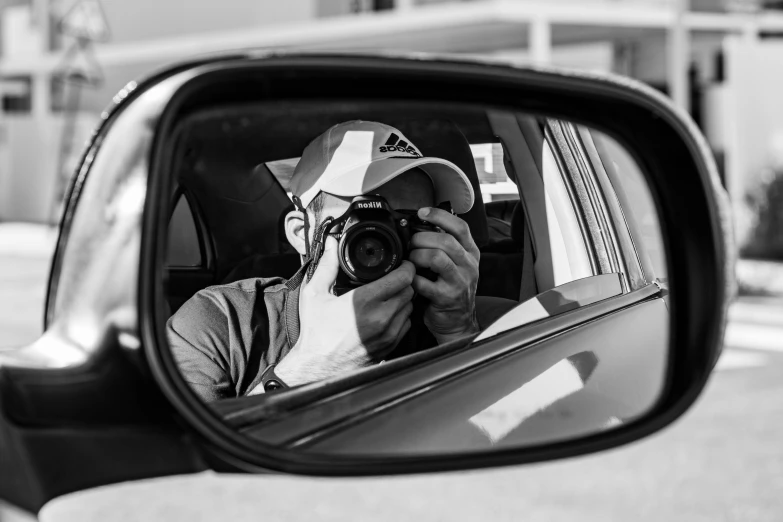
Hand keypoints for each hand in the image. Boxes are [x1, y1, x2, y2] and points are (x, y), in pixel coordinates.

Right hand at [274, 236, 414, 387]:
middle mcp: (382, 318)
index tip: (401, 264)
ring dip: (403, 299)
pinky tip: (386, 313)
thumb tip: (331, 244)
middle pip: (410, 290)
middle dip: (404, 281)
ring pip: (410, 307)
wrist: (318, 367)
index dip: (405, 267)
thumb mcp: (314, 294)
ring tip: (389, 295)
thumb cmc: (316, 332)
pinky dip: (401, 316)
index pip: (403, 277)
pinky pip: (406, 324)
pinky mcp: (390, 346)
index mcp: (365, 301)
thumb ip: (326, 266)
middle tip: (393, 278)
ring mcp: (389, 334)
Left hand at [408, 207, 479, 343]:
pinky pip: (423, 282)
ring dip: (417, 256)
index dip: (440, 216)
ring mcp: (459, 282)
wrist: (458, 322)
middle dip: (421, 238)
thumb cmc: (452, 289)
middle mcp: (468, 265)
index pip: (460, 226)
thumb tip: (421, 225)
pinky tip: (410, 279)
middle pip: (445, 240)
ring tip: (411, 261)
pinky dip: (412, 278)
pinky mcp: (446, 298)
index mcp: (471, 253)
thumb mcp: (457, 264)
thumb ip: (445, 246)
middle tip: (411, 244)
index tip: (422, 213)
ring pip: (436, 257)